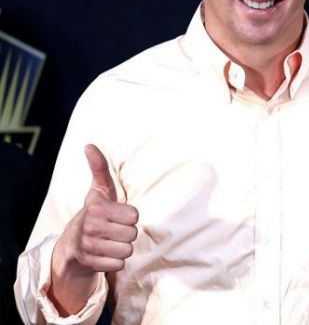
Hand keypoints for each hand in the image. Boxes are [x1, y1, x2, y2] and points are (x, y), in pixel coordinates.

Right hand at [49, 145, 137, 314]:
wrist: (72, 246)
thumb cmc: (94, 214)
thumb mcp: (98, 191)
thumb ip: (99, 168)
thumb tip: (89, 145)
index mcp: (96, 209)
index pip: (134, 216)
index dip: (129, 217)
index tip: (118, 216)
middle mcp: (90, 228)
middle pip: (132, 234)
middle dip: (127, 233)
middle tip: (114, 230)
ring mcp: (89, 247)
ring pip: (127, 250)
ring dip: (122, 247)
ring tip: (110, 242)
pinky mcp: (91, 264)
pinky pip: (119, 264)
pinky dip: (116, 261)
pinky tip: (106, 254)